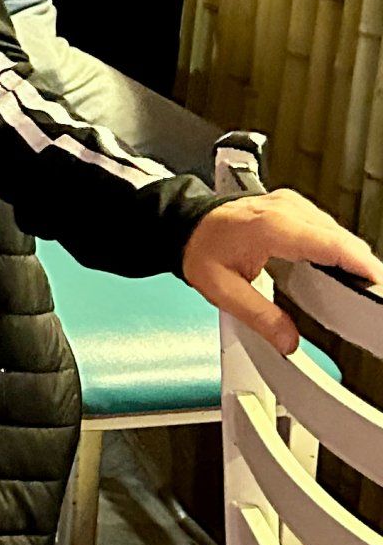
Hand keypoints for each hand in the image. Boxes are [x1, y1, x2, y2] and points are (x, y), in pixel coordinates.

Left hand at [181, 191, 382, 355]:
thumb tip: (287, 340)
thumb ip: (259, 317)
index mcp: (271, 227)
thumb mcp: (222, 290)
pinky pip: (325, 227)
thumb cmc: (197, 248)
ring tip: (355, 286)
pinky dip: (335, 247)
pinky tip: (335, 267)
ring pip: (336, 231)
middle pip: (341, 238)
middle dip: (360, 266)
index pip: (331, 244)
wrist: (181, 224)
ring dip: (348, 256)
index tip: (376, 283)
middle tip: (369, 297)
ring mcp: (290, 204)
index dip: (360, 264)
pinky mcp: (292, 206)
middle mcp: (285, 209)